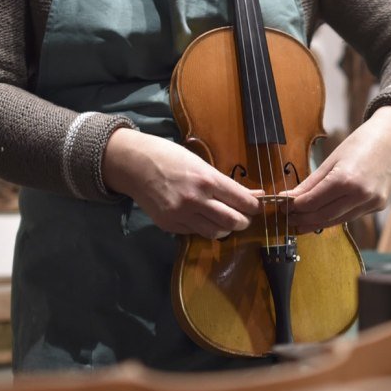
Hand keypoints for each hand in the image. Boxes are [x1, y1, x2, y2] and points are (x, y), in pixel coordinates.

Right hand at [102, 128, 261, 238]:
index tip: (255, 207)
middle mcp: (196, 200)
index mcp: (207, 180)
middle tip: (244, 217)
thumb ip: (224, 182)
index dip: (254, 206)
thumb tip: (251, 195)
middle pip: (234, 222)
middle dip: (244, 221)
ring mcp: (182, 215)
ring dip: (225, 228)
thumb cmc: (170, 158)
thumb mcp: (201, 164)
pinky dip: (204, 228)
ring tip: (224, 220)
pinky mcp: (170, 225)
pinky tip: (202, 218)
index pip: (242, 201)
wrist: (134, 165)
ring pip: (217, 233)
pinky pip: (196, 233)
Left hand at [280, 106, 390, 233]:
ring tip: (301, 223)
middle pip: (323, 216)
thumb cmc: (362, 143)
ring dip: (316, 223)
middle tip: (288, 219)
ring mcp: (371, 203)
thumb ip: (311, 182)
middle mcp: (360, 195)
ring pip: (336, 220)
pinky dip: (334, 218)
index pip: (312, 201)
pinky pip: (350, 216)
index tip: (282, 206)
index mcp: (346, 179)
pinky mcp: (377, 207)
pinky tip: (321, 217)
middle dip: (303, 219)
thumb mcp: (332, 160)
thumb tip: (290, 198)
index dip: (294, 207)